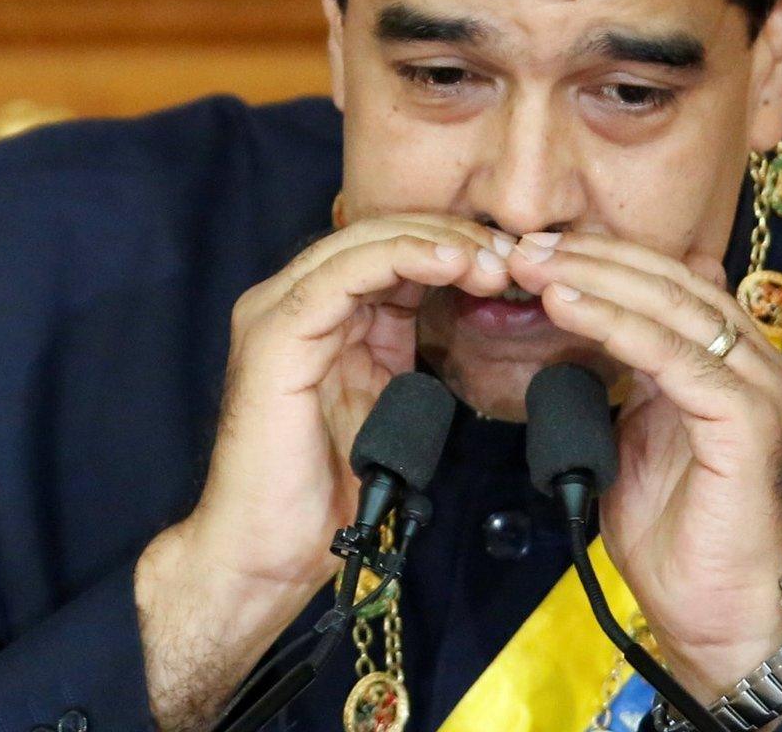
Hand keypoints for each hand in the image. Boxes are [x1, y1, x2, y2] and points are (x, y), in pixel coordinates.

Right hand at [132, 211, 510, 727]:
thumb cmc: (326, 488)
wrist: (270, 549)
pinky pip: (346, 273)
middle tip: (510, 255)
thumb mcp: (381, 398)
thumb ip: (401, 346)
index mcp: (316, 312)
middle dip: (452, 236)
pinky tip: (452, 264)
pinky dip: (404, 258)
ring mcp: (276, 311)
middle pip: (379, 232)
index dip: (450, 245)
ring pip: (365, 241)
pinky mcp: (276, 333)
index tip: (509, 264)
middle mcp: (289, 299)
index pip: (387, 248)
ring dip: (437, 243)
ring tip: (491, 259)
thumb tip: (464, 308)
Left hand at [506, 233, 781, 700]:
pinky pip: (675, 355)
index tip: (529, 250)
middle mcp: (754, 359)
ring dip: (596, 278)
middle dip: (590, 256)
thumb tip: (568, 335)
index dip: (599, 259)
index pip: (664, 281)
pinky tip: (567, 305)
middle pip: (669, 279)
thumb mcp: (632, 438)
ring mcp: (758, 385)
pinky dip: (617, 323)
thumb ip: (618, 382)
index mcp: (728, 358)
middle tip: (521, 245)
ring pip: (672, 306)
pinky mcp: (748, 418)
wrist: (715, 615)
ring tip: (532, 265)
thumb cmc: (675, 535)